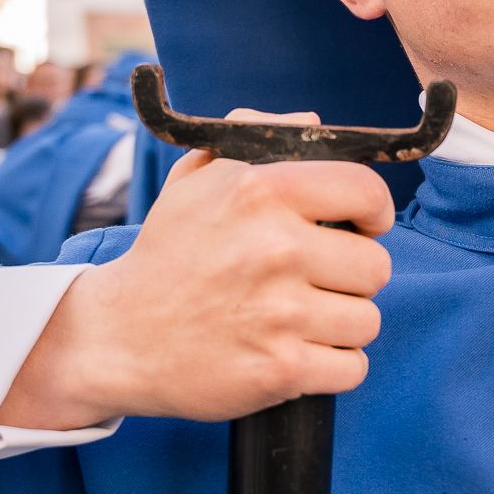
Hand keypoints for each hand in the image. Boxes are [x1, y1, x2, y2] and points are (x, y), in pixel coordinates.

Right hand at [0, 112, 395, 429]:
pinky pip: (352, 368)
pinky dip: (331, 366)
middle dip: (352, 277)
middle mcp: (274, 249)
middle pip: (375, 266)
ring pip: (366, 321)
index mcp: (258, 192)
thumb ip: (254, 134)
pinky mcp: (280, 370)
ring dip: (340, 324)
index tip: (362, 226)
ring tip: (297, 319)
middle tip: (313, 281)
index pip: (365, 192)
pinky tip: (295, 352)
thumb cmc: (168, 255)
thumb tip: (311, 123)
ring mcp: (279, 314)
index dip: (374, 212)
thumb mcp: (195, 179)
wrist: (117, 337)